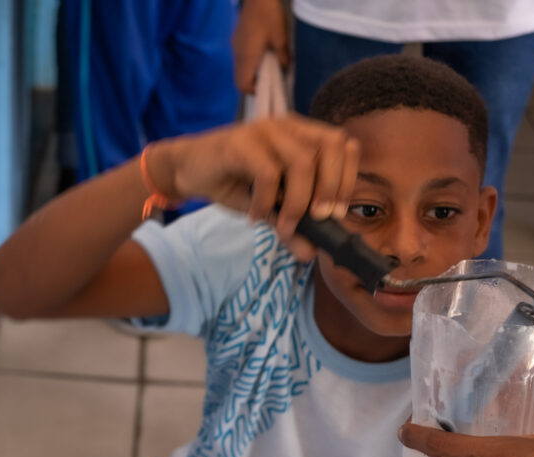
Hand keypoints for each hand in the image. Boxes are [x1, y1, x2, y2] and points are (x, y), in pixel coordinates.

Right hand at [148, 115, 358, 260]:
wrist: (187, 169)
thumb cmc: (232, 182)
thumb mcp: (268, 207)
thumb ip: (291, 226)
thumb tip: (311, 254)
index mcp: (303, 134)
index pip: (344, 146)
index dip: (347, 179)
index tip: (334, 214)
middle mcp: (288, 126)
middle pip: (332, 146)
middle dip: (331, 187)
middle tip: (317, 220)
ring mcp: (265, 130)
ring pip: (302, 162)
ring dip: (299, 201)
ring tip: (283, 225)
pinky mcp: (241, 142)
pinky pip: (268, 173)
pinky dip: (266, 201)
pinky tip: (255, 215)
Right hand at [233, 0, 289, 93]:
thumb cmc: (269, 16)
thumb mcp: (280, 37)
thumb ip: (282, 56)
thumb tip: (284, 69)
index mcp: (247, 57)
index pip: (243, 84)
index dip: (253, 90)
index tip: (266, 87)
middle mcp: (238, 55)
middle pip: (238, 79)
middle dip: (251, 83)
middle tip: (267, 79)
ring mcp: (235, 47)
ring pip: (239, 69)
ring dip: (250, 72)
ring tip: (266, 66)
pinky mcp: (236, 40)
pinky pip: (240, 59)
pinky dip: (248, 63)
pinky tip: (260, 53)